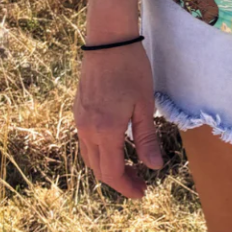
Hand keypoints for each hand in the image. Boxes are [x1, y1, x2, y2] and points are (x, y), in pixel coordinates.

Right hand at [73, 42, 163, 198]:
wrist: (108, 40)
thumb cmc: (131, 68)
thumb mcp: (144, 103)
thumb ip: (146, 137)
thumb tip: (153, 166)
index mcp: (105, 130)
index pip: (112, 172)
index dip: (126, 186)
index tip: (142, 192)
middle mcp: (87, 129)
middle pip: (99, 168)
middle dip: (119, 180)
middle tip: (139, 182)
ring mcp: (80, 119)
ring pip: (90, 156)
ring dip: (107, 167)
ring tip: (128, 167)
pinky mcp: (78, 109)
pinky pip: (85, 141)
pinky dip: (99, 152)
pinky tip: (114, 146)